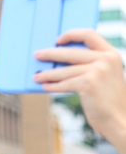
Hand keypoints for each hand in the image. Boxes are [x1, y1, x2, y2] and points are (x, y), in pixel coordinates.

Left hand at [34, 29, 125, 144]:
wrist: (120, 119)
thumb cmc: (109, 101)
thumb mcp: (105, 77)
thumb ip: (92, 66)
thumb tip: (61, 64)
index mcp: (111, 54)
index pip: (90, 35)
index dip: (72, 34)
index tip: (58, 40)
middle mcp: (106, 59)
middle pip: (71, 52)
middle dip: (51, 53)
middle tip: (38, 55)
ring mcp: (98, 71)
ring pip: (65, 70)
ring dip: (48, 74)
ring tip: (36, 76)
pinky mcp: (89, 83)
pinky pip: (64, 83)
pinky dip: (53, 86)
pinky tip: (45, 86)